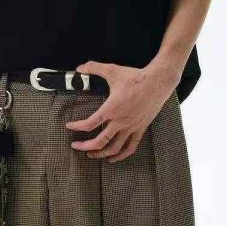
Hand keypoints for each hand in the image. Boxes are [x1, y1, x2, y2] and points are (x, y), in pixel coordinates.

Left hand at [64, 60, 178, 161]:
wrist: (157, 82)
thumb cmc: (135, 77)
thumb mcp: (112, 70)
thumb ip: (94, 68)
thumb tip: (79, 67)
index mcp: (111, 109)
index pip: (90, 123)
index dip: (77, 126)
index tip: (69, 126)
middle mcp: (120, 121)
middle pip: (100, 141)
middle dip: (85, 146)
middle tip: (76, 146)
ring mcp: (131, 127)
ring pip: (114, 148)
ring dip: (101, 153)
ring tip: (92, 154)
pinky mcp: (140, 129)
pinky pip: (131, 147)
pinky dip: (121, 155)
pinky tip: (114, 158)